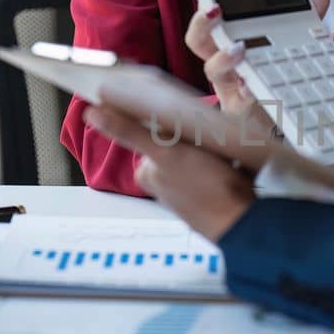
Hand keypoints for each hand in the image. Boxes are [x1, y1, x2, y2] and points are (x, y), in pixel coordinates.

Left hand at [83, 102, 256, 243]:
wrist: (242, 221)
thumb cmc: (206, 189)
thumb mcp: (165, 153)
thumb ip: (129, 132)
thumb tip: (92, 113)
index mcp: (148, 172)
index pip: (155, 132)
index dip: (172, 121)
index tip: (186, 115)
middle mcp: (163, 183)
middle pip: (176, 141)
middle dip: (192, 134)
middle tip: (208, 133)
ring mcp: (187, 189)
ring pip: (196, 153)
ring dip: (210, 146)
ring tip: (221, 150)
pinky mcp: (209, 193)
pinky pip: (213, 167)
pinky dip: (221, 161)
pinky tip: (230, 163)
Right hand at [186, 0, 331, 126]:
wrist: (290, 126)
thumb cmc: (283, 82)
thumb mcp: (296, 47)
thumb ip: (307, 21)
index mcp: (231, 45)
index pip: (212, 15)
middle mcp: (224, 65)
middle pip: (198, 40)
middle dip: (203, 22)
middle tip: (218, 11)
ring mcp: (229, 88)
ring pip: (211, 70)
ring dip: (224, 57)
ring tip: (242, 49)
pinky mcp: (241, 112)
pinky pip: (238, 101)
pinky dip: (248, 92)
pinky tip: (256, 87)